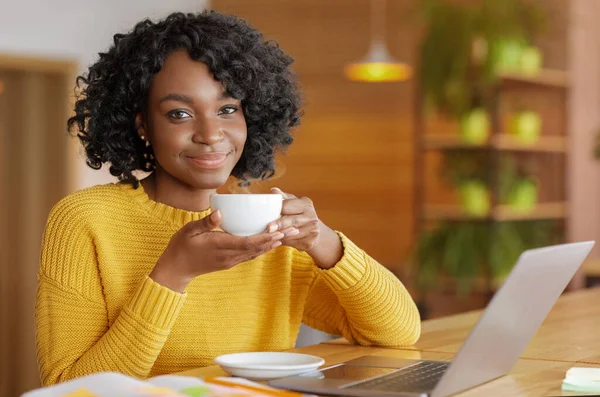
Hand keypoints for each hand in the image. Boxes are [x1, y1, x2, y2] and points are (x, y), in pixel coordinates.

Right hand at [150, 210, 283, 291]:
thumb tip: (220, 212)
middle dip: (277, 238)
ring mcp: (231, 261)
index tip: (279, 230)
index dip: (265, 237)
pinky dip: (263, 247)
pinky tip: (271, 241)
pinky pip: (251, 254)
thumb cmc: (181, 246)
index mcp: (221, 246)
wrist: (176, 269)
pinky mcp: (230, 262)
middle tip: (294, 229)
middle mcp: (229, 256)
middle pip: (258, 248)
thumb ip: (206, 222)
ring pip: (257, 252)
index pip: (248, 243)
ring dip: (273, 243)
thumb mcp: (189, 230)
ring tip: (288, 234)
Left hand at [267, 188, 320, 250]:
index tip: (269, 213)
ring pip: (293, 233)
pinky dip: (286, 243)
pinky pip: (295, 243)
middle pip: (292, 220)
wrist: (314, 231)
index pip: (289, 205)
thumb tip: (273, 190)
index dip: (278, 209)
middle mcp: (312, 216)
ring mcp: (313, 230)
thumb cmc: (299, 214)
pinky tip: (279, 241)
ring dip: (281, 235)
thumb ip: (283, 198)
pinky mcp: (311, 242)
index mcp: (306, 203)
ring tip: (270, 235)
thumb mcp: (292, 204)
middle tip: (268, 228)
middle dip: (280, 224)